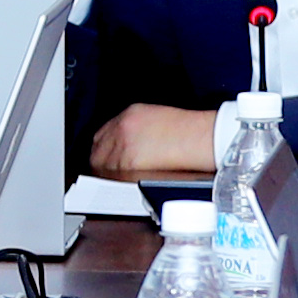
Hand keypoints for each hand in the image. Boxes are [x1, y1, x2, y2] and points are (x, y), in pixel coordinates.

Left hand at [90, 102, 221, 181]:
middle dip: (101, 161)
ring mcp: (122, 146)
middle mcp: (122, 129)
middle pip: (97, 149)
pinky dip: (114, 180)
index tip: (108, 156)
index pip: (103, 133)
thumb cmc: (189, 131)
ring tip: (119, 180)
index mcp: (129, 115)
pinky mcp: (128, 163)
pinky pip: (111, 175)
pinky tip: (124, 182)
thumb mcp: (156, 117)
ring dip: (107, 173)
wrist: (200, 138)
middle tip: (109, 172)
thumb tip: (130, 144)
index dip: (104, 148)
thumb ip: (137, 129)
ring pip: (101, 164)